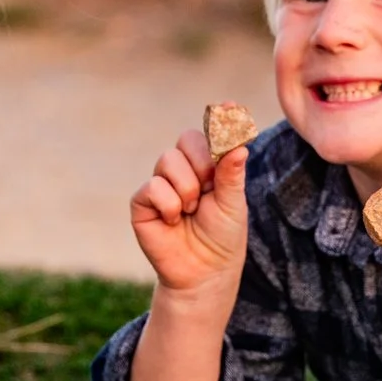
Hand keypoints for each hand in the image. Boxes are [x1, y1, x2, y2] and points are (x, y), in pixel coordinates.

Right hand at [131, 128, 249, 296]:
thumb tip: (239, 144)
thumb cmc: (222, 238)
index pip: (209, 134)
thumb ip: (232, 173)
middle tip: (209, 187)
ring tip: (191, 211)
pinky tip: (173, 220)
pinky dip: (169, 203)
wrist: (204, 273)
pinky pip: (153, 186)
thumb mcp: (233, 203)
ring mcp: (161, 184)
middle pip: (186, 140)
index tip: (230, 107)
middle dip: (202, 162)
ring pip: (168, 160)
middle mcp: (182, 170)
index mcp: (208, 166)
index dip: (218, 122)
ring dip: (187, 188)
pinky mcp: (142, 202)